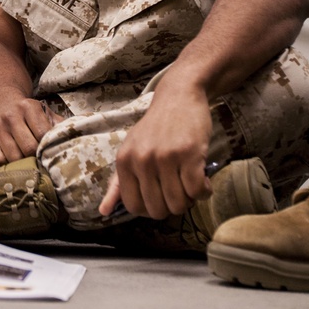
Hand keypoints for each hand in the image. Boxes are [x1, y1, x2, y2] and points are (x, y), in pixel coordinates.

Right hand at [0, 98, 63, 165]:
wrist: (4, 104)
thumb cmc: (31, 115)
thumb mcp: (47, 114)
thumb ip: (61, 125)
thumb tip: (80, 137)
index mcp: (29, 107)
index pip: (43, 135)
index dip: (48, 148)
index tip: (51, 154)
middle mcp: (11, 116)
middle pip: (28, 148)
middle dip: (37, 158)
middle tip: (41, 162)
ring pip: (13, 157)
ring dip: (23, 165)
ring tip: (29, 165)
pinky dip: (7, 166)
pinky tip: (14, 163)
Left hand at [98, 81, 212, 218]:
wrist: (179, 97)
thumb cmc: (155, 128)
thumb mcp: (131, 150)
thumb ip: (118, 183)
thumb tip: (104, 212)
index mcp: (124, 161)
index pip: (133, 206)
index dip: (150, 210)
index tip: (160, 199)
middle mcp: (141, 160)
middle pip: (158, 209)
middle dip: (172, 207)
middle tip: (178, 190)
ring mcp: (165, 157)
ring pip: (179, 204)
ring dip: (189, 200)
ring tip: (190, 183)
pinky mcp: (189, 154)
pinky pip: (197, 192)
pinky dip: (204, 192)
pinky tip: (202, 179)